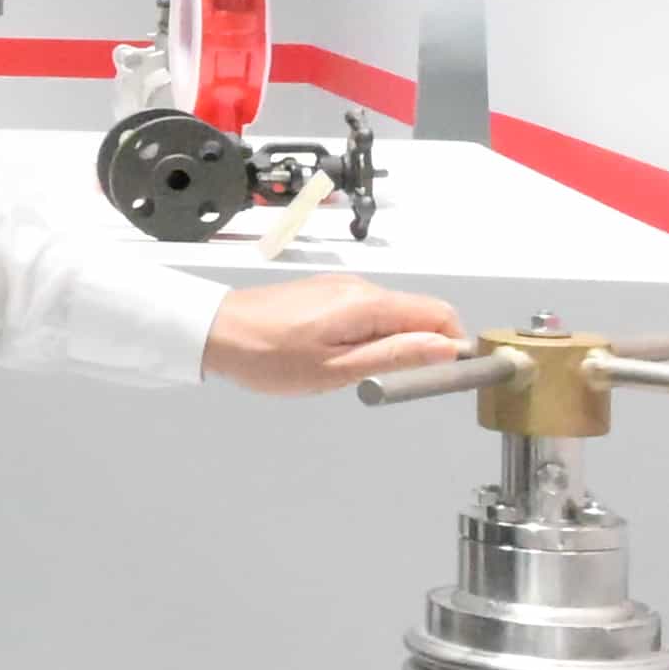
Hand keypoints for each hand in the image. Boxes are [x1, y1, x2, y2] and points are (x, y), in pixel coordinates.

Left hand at [199, 276, 476, 394]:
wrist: (214, 332)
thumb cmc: (268, 356)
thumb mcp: (338, 368)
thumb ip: (396, 356)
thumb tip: (446, 348)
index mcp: (368, 302)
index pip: (439, 314)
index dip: (454, 345)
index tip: (448, 375)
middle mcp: (360, 287)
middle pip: (418, 315)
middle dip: (423, 348)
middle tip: (396, 382)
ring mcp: (342, 289)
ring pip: (392, 317)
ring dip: (393, 345)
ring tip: (358, 373)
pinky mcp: (326, 296)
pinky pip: (367, 315)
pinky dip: (370, 338)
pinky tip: (341, 358)